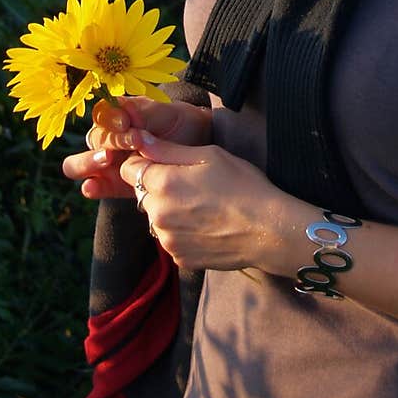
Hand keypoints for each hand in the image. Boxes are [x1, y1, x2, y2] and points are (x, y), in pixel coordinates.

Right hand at [61, 95, 212, 199]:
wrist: (199, 147)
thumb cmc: (182, 124)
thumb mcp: (168, 112)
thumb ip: (145, 111)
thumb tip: (123, 110)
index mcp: (119, 115)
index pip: (102, 114)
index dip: (109, 118)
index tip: (126, 123)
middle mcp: (109, 138)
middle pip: (92, 139)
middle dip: (106, 141)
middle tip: (126, 145)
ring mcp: (108, 162)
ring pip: (79, 163)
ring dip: (88, 162)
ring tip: (107, 160)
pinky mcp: (114, 184)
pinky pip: (94, 186)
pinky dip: (90, 187)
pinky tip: (93, 187)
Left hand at [119, 135, 304, 274]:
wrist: (267, 230)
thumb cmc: (243, 186)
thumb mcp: (209, 156)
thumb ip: (168, 149)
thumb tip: (138, 139)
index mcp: (163, 184)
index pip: (129, 169)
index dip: (145, 162)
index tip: (165, 163)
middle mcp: (157, 215)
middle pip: (142, 194)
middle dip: (159, 187)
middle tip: (192, 185)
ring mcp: (167, 240)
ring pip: (156, 218)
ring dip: (169, 211)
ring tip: (202, 207)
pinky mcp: (179, 258)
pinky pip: (170, 239)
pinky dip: (181, 232)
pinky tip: (206, 226)